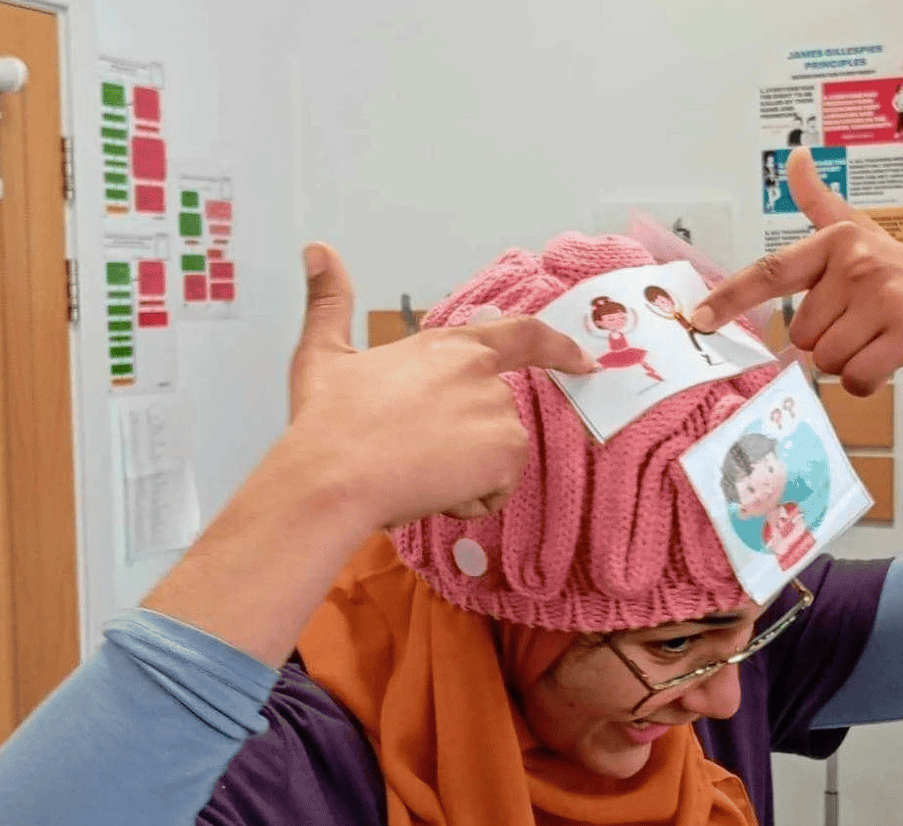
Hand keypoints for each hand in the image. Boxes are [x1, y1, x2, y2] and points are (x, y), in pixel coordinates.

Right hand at [285, 243, 592, 526]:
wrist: (333, 476)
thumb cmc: (326, 424)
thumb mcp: (322, 355)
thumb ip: (329, 302)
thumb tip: (317, 248)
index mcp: (445, 346)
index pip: (521, 336)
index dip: (559, 349)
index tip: (585, 362)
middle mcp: (481, 373)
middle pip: (496, 419)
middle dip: (465, 447)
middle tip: (409, 455)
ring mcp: (498, 411)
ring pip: (496, 458)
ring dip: (463, 476)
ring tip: (414, 472)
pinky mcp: (506, 451)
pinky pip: (496, 490)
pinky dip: (468, 501)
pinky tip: (430, 492)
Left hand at [690, 149, 902, 393]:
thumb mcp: (863, 237)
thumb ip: (823, 204)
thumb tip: (794, 159)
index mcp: (838, 242)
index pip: (772, 271)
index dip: (730, 297)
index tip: (697, 319)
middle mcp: (858, 263)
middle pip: (803, 335)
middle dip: (828, 343)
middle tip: (863, 327)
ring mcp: (883, 297)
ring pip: (828, 360)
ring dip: (849, 364)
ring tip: (879, 341)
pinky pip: (857, 378)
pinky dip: (868, 383)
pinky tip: (889, 362)